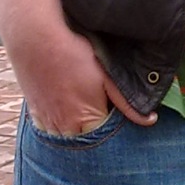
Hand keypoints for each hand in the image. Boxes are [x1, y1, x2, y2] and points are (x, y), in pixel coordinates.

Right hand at [10, 16, 153, 136]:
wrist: (34, 39)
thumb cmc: (73, 54)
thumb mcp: (105, 76)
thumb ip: (126, 102)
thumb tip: (150, 120)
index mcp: (85, 120)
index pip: (107, 142)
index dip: (117, 136)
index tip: (123, 126)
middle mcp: (64, 128)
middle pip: (87, 145)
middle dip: (98, 139)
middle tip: (106, 119)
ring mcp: (47, 123)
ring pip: (68, 141)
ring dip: (78, 135)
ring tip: (87, 118)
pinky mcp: (35, 115)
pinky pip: (50, 133)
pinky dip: (60, 130)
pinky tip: (67, 117)